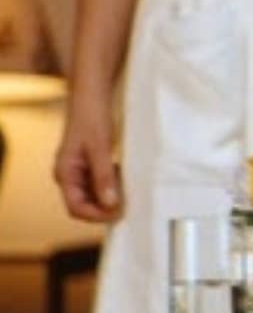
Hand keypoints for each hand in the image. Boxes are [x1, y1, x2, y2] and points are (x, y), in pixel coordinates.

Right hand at [54, 93, 122, 221]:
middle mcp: (68, 176)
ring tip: (127, 188)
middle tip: (128, 202)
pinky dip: (113, 185)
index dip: (96, 215)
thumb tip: (110, 203)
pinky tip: (124, 177)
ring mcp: (78, 171)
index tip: (119, 212)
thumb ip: (104, 177)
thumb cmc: (91, 118)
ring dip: (110, 197)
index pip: (76, 208)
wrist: (91, 97)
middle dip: (105, 208)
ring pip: (94, 196)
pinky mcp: (89, 166)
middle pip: (85, 205)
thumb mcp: (100, 148)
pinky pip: (100, 184)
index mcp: (64, 173)